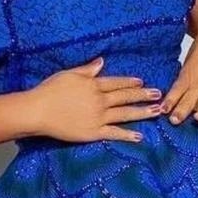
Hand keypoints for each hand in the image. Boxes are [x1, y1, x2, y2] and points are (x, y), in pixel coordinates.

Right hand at [27, 56, 163, 142]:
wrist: (38, 111)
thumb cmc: (49, 90)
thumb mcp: (68, 74)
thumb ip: (87, 69)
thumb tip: (101, 62)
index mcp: (93, 84)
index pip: (116, 82)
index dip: (130, 82)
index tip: (142, 82)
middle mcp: (100, 100)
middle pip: (125, 97)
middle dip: (143, 95)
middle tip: (158, 95)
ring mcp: (98, 117)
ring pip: (125, 114)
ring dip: (142, 112)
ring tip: (157, 111)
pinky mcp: (93, 132)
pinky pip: (114, 133)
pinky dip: (127, 135)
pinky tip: (139, 136)